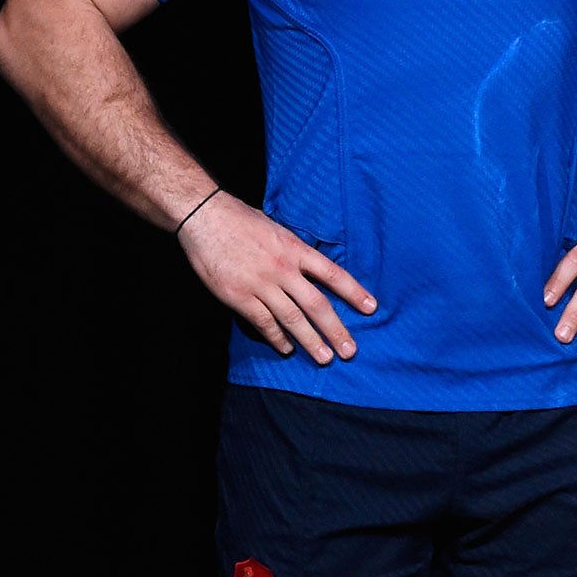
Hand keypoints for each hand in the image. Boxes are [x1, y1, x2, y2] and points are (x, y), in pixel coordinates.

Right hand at [178, 192, 376, 363]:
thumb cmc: (243, 220)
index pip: (333, 275)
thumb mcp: (280, 230)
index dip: (354, 292)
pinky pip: (263, 322)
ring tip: (325, 357)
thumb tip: (314, 269)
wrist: (206, 218)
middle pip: (316, 304)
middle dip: (335, 330)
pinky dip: (276, 337)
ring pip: (292, 319)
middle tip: (349, 350)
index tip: (371, 308)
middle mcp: (283, 269)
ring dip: (310, 340)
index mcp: (296, 250)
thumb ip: (297, 252)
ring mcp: (261, 284)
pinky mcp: (238, 296)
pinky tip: (287, 348)